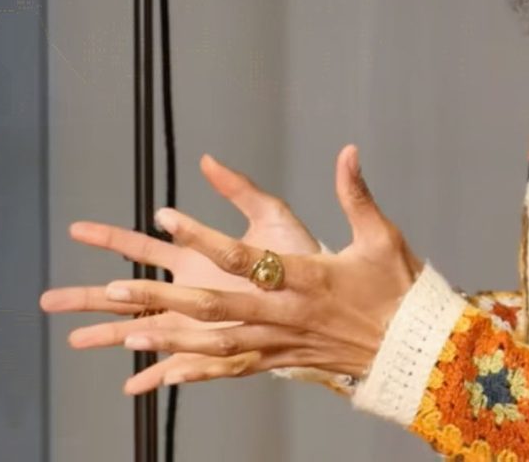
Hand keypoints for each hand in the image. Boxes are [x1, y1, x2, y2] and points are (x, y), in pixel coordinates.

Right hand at [40, 153, 323, 371]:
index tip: (76, 229)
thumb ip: (238, 188)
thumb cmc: (302, 255)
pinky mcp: (217, 348)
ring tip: (74, 341)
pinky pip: (181, 365)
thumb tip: (206, 159)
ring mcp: (199, 321)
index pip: (141, 246)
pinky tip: (132, 387)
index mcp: (195, 258)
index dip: (109, 238)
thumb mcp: (269, 215)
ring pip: (142, 330)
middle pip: (127, 294)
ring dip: (109, 337)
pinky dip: (156, 376)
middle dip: (87, 297)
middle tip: (48, 300)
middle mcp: (189, 290)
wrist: (330, 295)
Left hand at [43, 145, 421, 395]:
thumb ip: (355, 193)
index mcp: (305, 278)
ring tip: (127, 335)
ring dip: (170, 340)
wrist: (414, 349)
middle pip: (213, 306)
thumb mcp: (381, 235)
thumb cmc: (397, 289)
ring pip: (214, 344)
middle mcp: (285, 314)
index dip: (200, 236)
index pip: (242, 256)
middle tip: (114, 288)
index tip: (165, 214)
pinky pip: (231, 370)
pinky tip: (160, 376)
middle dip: (161, 299)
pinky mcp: (281, 361)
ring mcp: (280, 342)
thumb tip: (348, 151)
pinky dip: (195, 372)